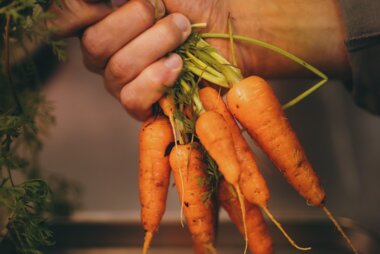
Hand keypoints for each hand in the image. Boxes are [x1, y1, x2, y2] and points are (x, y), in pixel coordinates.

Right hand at [48, 0, 348, 119]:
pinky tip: (178, 67)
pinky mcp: (143, 106)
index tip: (135, 1)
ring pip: (118, 71)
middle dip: (137, 23)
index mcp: (101, 22)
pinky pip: (133, 99)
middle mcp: (104, 54)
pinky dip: (157, 80)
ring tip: (184, 36)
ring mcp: (120, 83)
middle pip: (95, 44)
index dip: (81, 8)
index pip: (70, 15)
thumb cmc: (193, 6)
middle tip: (172, 16)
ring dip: (156, 46)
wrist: (224, 34)